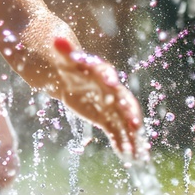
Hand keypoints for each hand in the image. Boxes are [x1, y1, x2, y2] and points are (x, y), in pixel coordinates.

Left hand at [52, 37, 146, 160]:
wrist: (72, 78)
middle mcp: (112, 89)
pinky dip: (123, 143)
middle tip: (135, 124)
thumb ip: (64, 50)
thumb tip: (55, 37)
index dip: (110, 79)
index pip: (108, 75)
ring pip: (124, 120)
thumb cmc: (71, 66)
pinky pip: (117, 132)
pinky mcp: (107, 118)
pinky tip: (130, 157)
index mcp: (102, 73)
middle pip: (123, 100)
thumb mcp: (66, 59)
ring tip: (139, 150)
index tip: (112, 83)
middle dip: (129, 112)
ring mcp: (112, 105)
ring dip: (131, 133)